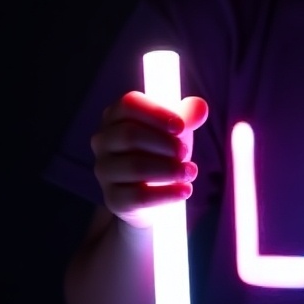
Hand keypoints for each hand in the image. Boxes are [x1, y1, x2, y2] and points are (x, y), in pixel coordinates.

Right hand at [90, 90, 209, 228]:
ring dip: (169, 169)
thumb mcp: (177, 130)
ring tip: (191, 172)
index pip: (128, 105)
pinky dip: (167, 193)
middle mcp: (103, 141)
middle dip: (164, 143)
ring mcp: (104, 171)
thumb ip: (188, 116)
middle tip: (185, 152)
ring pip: (135, 166)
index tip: (181, 126)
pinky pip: (138, 196)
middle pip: (130, 135)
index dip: (157, 113)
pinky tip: (185, 190)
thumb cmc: (163, 149)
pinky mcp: (113, 199)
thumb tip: (200, 108)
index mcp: (115, 115)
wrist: (155, 191)